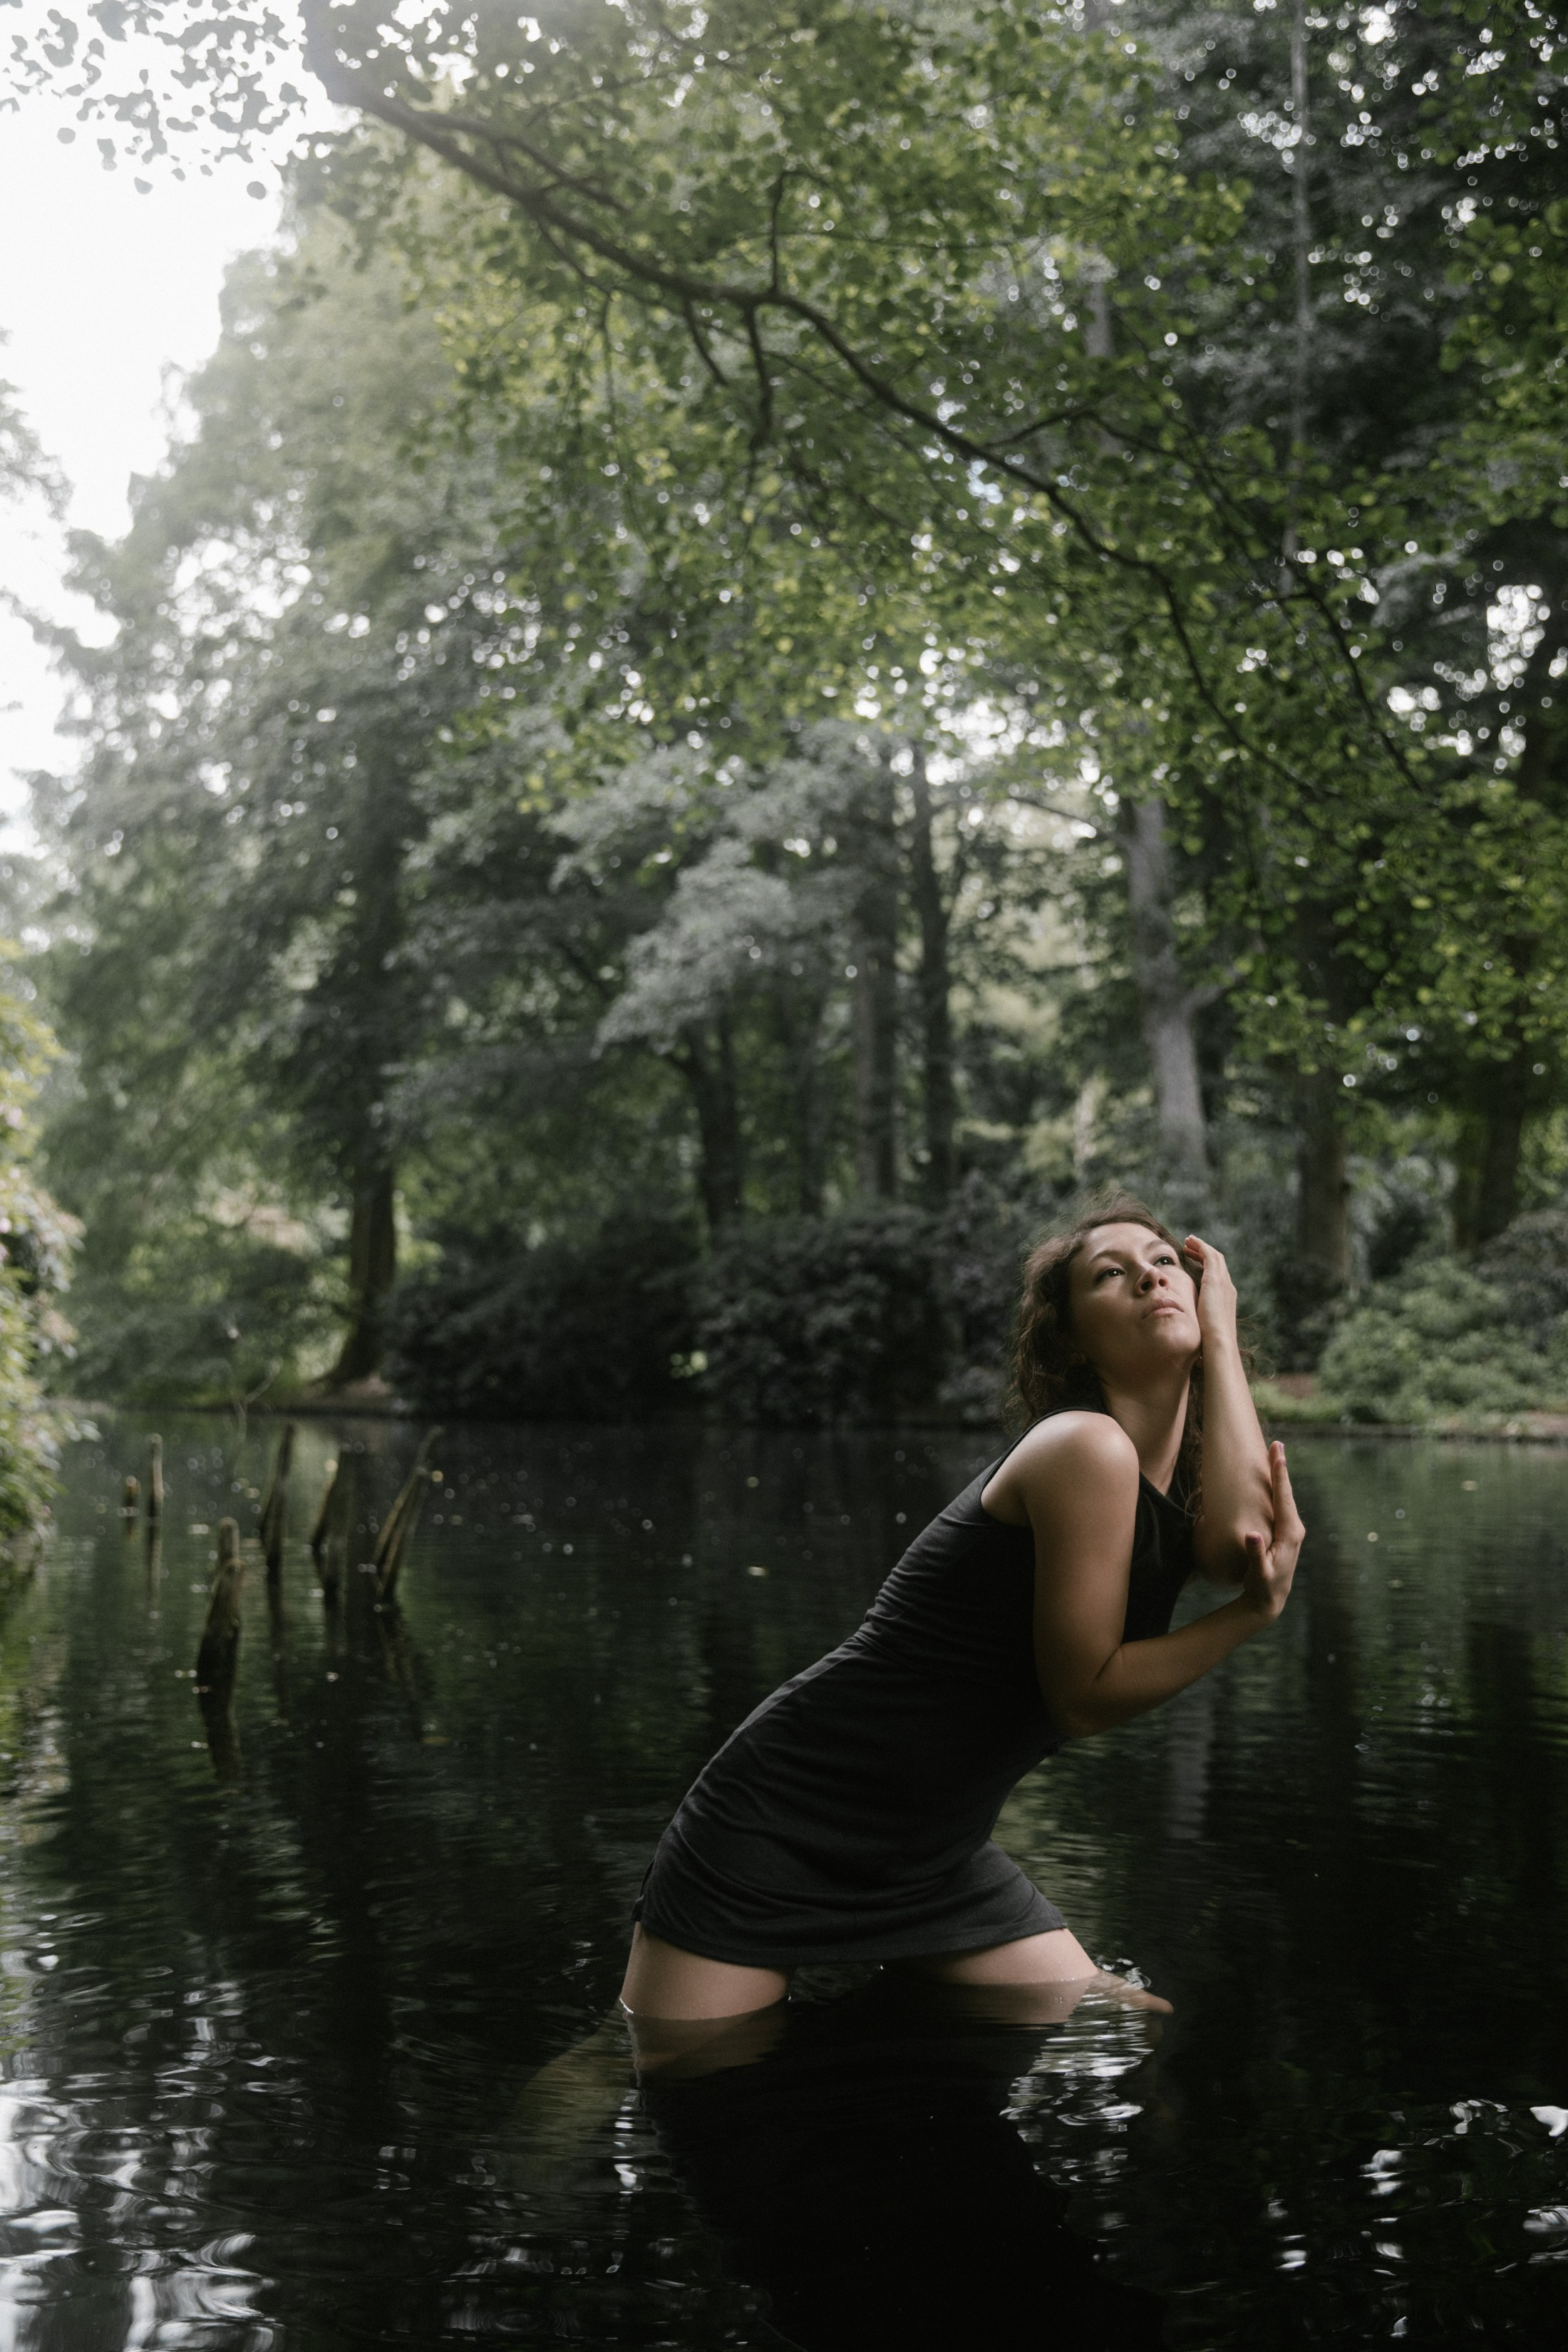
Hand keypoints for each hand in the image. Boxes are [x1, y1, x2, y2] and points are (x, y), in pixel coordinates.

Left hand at [1182, 1232, 1238, 1353]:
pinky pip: (1209, 1256)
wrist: (1219, 1341)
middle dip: (1204, 1253)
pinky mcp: (1215, 1280)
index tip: (1194, 1261)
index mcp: (1226, 1298)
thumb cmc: (1210, 1341)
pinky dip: (1201, 1247)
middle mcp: (1228, 1287)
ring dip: (1201, 1247)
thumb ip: (1200, 1321)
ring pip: (1214, 1256)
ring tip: (1188, 1242)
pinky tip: (1190, 1243)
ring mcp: (1223, 1283)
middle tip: (1190, 1247)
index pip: (1217, 1276)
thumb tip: (1189, 1327)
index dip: (1206, 1266)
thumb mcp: (1205, 1327)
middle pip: (1218, 1263)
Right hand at [1238, 1442, 1304, 1623]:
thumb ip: (1255, 1553)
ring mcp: (1292, 1530)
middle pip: (1287, 1492)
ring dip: (1280, 1477)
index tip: (1278, 1455)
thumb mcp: (1258, 1573)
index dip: (1280, 1475)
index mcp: (1289, 1534)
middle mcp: (1295, 1529)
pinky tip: (1273, 1481)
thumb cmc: (1262, 1586)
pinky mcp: (1287, 1532)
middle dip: (1281, 1468)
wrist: (1269, 1600)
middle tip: (1276, 1445)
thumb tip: (1251, 1534)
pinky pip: (1282, 1504)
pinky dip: (1277, 1489)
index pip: (1284, 1498)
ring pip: (1286, 1497)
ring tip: (1275, 1455)